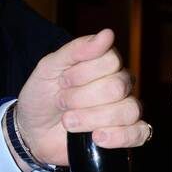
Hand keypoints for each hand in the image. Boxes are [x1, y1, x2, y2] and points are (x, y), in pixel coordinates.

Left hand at [14, 28, 148, 167]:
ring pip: (128, 110)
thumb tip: (107, 34)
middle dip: (81, 98)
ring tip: (68, 122)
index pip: (111, 61)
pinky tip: (96, 137)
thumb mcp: (49, 68)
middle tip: (62, 103)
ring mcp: (124, 110)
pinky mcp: (124, 135)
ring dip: (91, 118)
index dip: (83, 73)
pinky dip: (118, 136)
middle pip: (117, 87)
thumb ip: (76, 49)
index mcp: (105, 64)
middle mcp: (120, 85)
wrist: (31, 132)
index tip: (62, 82)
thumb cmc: (42, 96)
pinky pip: (140, 133)